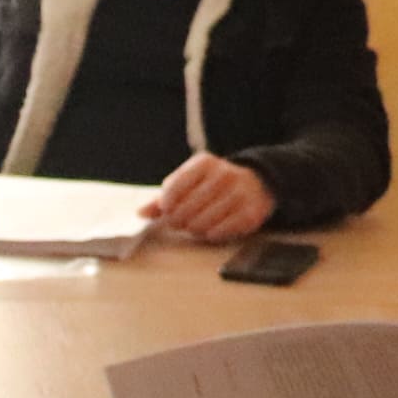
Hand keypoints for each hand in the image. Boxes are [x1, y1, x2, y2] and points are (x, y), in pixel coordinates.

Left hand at [139, 151, 273, 243]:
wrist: (257, 184)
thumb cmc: (213, 186)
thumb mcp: (190, 182)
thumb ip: (164, 197)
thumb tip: (140, 213)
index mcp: (204, 163)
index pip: (174, 187)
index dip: (166, 205)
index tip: (167, 211)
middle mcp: (223, 175)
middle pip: (186, 208)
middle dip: (178, 220)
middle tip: (180, 222)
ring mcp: (239, 193)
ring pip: (202, 222)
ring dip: (194, 228)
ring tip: (196, 225)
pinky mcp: (250, 212)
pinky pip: (220, 231)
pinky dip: (211, 234)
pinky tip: (211, 230)